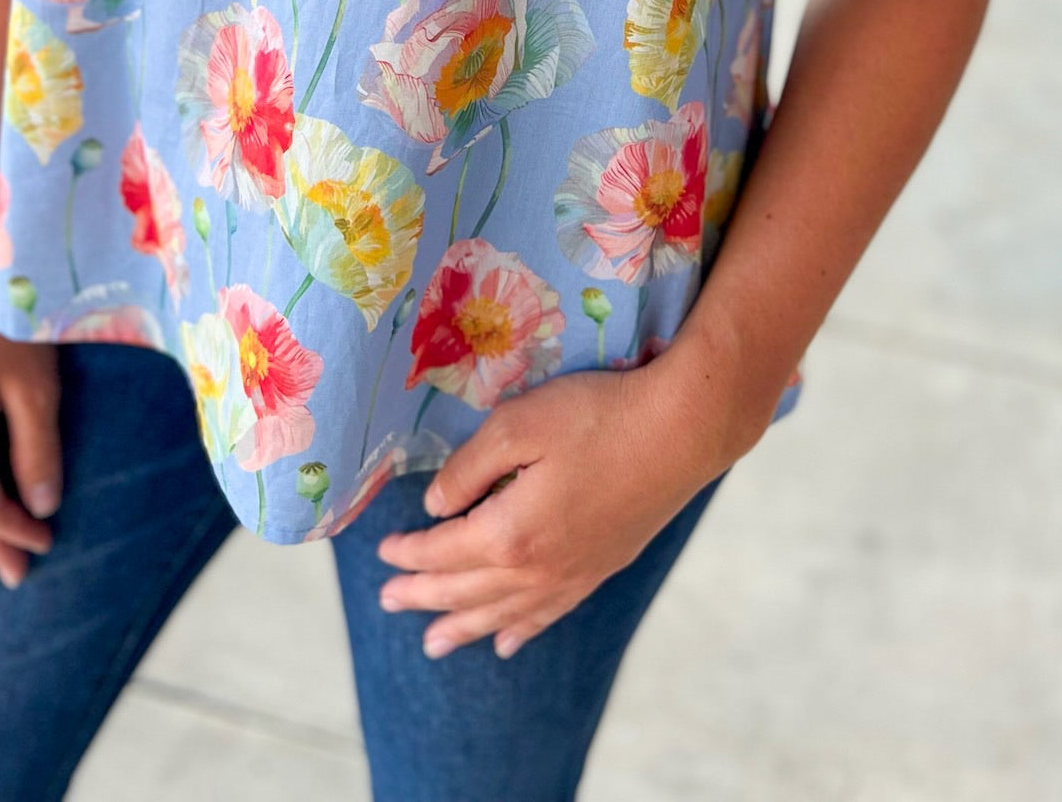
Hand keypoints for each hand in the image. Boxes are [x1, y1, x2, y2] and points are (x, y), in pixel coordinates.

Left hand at [375, 357, 738, 660]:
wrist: (680, 432)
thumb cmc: (596, 416)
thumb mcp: (518, 423)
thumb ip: (468, 468)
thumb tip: (435, 507)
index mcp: (508, 533)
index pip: (444, 551)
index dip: (409, 553)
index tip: (381, 552)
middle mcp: (536, 569)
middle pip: (466, 591)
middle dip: (423, 596)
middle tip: (388, 603)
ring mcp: (571, 575)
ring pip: (503, 614)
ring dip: (463, 627)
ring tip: (433, 645)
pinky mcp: (600, 569)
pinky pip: (548, 615)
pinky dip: (521, 630)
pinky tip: (508, 641)